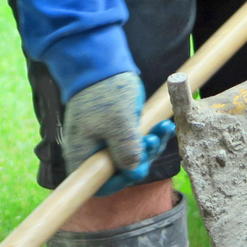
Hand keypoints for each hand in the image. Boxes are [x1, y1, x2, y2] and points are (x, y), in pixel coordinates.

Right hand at [60, 72, 173, 196]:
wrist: (102, 60)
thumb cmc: (106, 89)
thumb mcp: (120, 123)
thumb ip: (127, 151)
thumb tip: (134, 173)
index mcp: (82, 153)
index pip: (98, 186)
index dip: (119, 182)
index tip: (135, 168)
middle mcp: (91, 151)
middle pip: (119, 172)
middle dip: (141, 159)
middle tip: (152, 140)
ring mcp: (104, 141)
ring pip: (131, 156)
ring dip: (150, 146)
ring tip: (162, 129)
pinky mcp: (116, 131)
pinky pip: (135, 142)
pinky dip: (149, 136)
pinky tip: (164, 126)